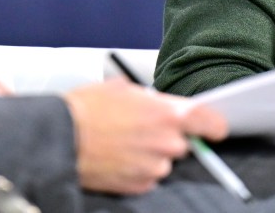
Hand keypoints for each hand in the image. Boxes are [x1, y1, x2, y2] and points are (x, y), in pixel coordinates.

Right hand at [63, 78, 227, 194]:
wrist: (59, 138)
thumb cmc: (86, 109)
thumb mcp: (124, 89)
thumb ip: (152, 100)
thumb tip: (159, 104)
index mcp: (167, 114)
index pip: (210, 122)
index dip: (214, 125)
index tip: (216, 128)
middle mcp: (166, 142)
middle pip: (183, 143)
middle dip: (168, 138)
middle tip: (144, 131)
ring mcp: (153, 166)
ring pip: (164, 161)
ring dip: (151, 155)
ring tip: (124, 143)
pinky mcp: (138, 185)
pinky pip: (148, 178)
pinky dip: (138, 170)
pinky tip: (119, 158)